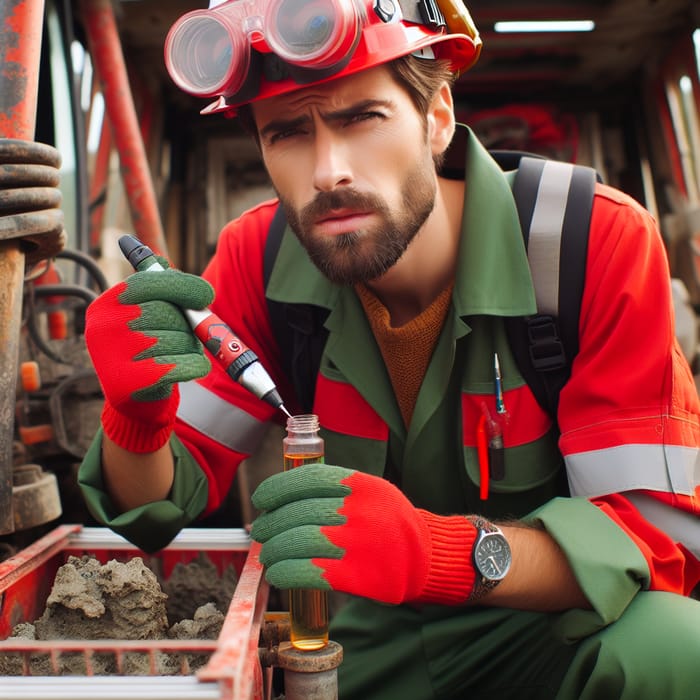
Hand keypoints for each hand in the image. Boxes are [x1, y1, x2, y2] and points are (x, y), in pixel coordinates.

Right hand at [84, 263, 212, 452]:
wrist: (136, 401)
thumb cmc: (150, 351)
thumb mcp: (148, 317)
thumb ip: (164, 293)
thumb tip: (190, 280)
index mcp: (105, 306)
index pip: (145, 283)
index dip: (181, 286)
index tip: (207, 295)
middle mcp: (102, 329)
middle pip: (164, 312)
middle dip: (187, 324)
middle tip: (189, 335)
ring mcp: (111, 357)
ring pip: (176, 339)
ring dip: (192, 347)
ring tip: (182, 354)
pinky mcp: (128, 384)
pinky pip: (181, 365)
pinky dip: (197, 365)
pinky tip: (194, 367)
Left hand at [250, 464, 477, 604]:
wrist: (427, 557)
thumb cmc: (391, 524)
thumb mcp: (372, 493)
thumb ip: (335, 491)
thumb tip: (283, 501)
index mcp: (360, 484)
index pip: (308, 479)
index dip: (278, 488)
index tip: (262, 498)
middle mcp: (358, 509)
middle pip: (297, 512)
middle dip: (271, 523)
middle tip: (261, 532)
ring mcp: (357, 542)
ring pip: (298, 540)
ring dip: (274, 549)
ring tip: (268, 555)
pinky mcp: (357, 575)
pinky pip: (308, 570)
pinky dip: (286, 572)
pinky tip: (278, 573)